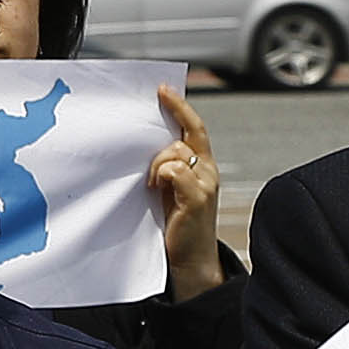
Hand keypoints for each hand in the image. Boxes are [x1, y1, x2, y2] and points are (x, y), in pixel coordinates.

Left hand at [147, 86, 225, 295]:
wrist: (190, 260)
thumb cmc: (175, 223)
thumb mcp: (169, 189)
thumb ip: (164, 167)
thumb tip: (140, 144)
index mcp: (202, 166)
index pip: (194, 128)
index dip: (180, 107)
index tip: (163, 89)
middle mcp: (208, 171)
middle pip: (188, 133)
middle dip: (169, 124)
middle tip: (154, 118)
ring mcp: (205, 184)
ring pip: (176, 151)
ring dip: (157, 163)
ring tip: (151, 184)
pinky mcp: (197, 198)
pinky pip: (174, 170)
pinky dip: (161, 174)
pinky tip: (154, 189)